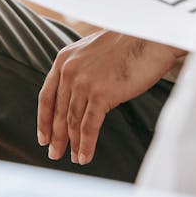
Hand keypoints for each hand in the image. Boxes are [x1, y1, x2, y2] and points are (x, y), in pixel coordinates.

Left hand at [38, 30, 183, 163]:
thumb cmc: (131, 43)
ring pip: (72, 121)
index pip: (46, 95)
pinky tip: (84, 157)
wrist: (152, 38)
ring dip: (71, 144)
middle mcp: (69, 71)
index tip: (43, 136)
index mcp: (64, 59)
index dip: (43, 119)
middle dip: (56, 136)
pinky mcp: (101, 94)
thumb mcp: (95, 51)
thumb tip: (80, 94)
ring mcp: (84, 83)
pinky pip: (89, 126)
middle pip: (57, 112)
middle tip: (54, 154)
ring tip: (72, 158)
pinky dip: (86, 145)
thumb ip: (82, 69)